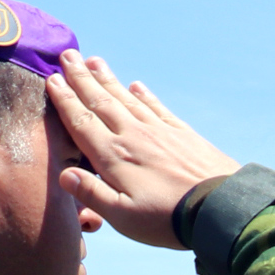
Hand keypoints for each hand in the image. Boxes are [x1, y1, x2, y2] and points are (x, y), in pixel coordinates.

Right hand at [46, 52, 241, 247]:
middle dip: (82, 78)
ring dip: (109, 79)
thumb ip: (92, 194)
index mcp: (113, 156)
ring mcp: (160, 132)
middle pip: (101, 101)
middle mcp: (134, 136)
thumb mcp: (123, 216)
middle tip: (68, 55)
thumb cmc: (168, 219)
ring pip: (127, 99)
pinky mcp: (184, 134)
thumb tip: (64, 174)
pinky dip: (145, 95)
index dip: (65, 99)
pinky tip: (137, 85)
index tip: (52, 78)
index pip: (82, 121)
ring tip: (94, 61)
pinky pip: (158, 108)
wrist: (221, 209)